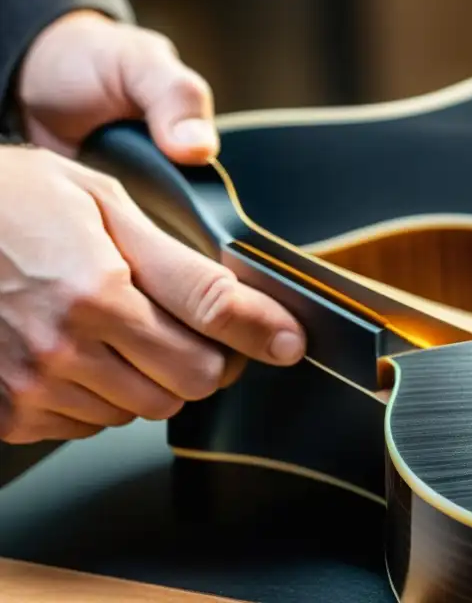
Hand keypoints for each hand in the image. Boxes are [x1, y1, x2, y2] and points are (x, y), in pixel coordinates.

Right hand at [0, 11, 305, 443]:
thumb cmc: (16, 203)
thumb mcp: (104, 206)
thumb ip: (178, 262)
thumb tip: (247, 304)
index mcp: (98, 290)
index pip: (210, 329)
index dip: (260, 333)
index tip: (288, 341)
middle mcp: (66, 346)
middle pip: (191, 383)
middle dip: (206, 356)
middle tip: (192, 326)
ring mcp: (33, 387)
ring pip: (145, 410)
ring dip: (153, 377)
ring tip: (121, 328)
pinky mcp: (9, 413)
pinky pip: (92, 424)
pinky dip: (103, 395)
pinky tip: (84, 352)